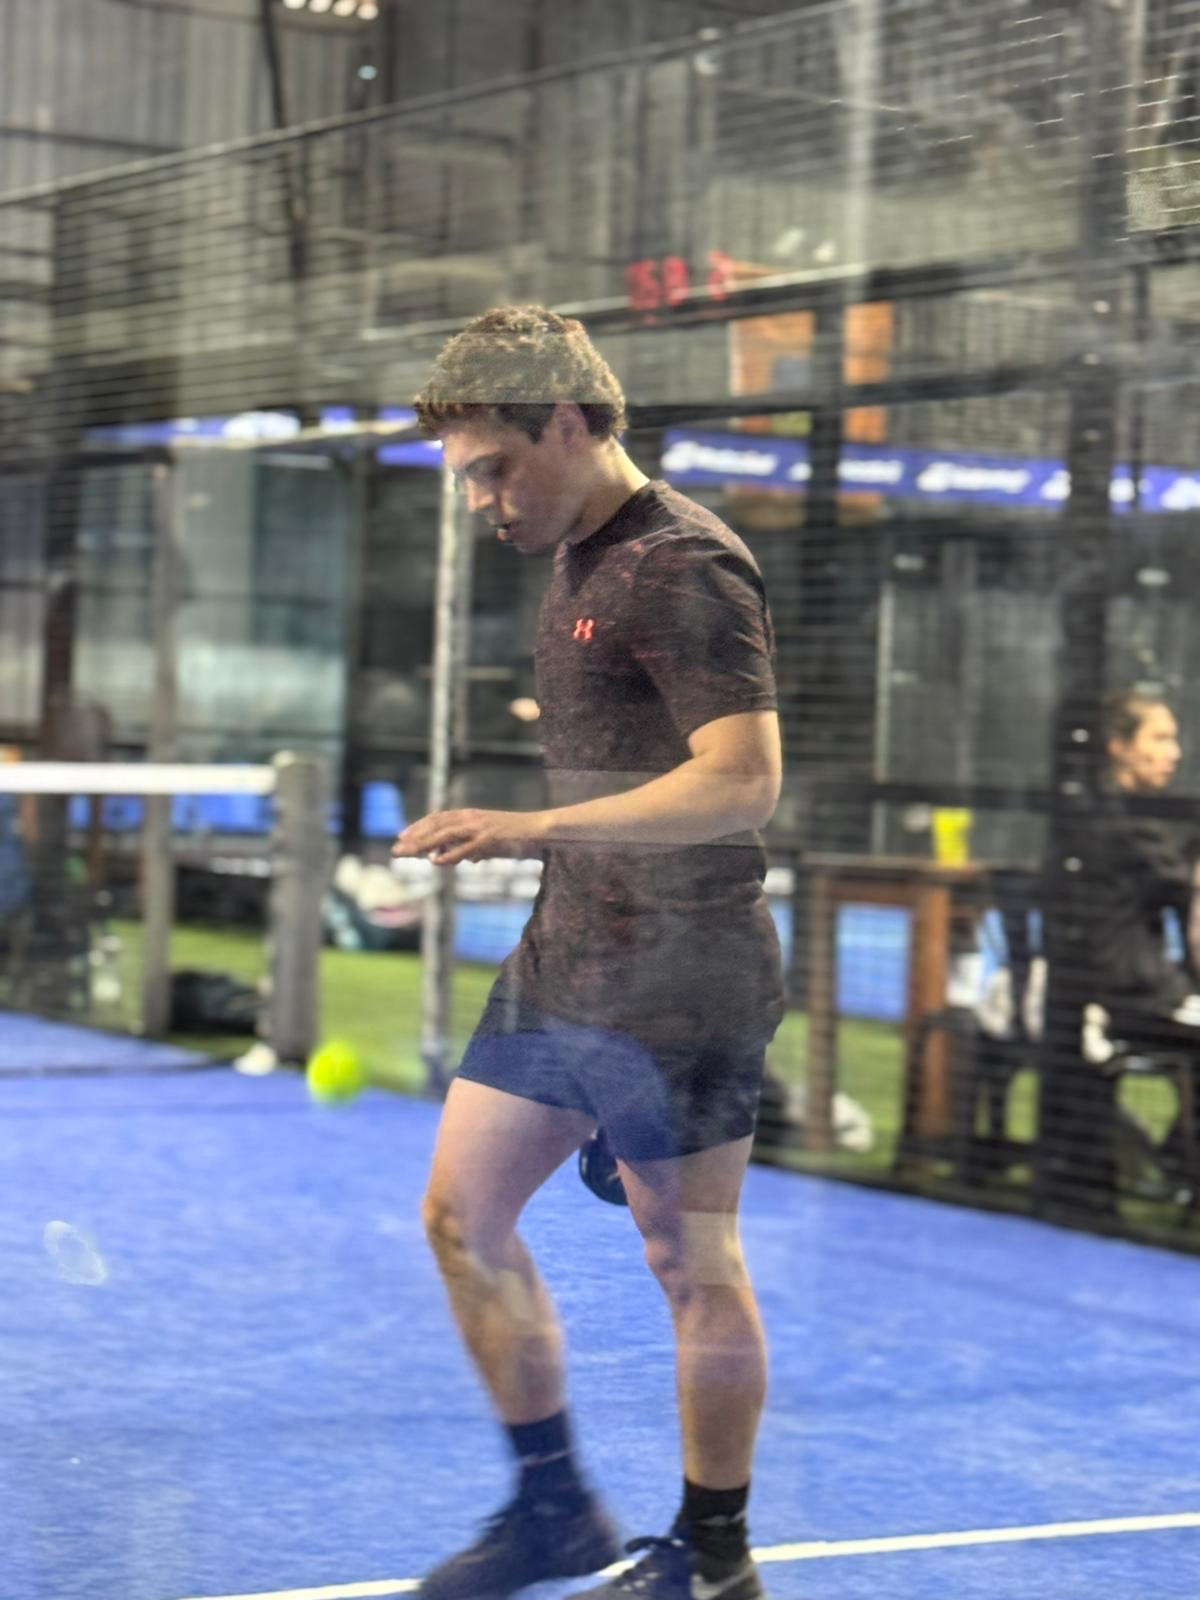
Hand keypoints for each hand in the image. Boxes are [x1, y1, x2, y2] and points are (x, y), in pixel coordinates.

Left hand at [392, 808, 547, 867]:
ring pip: (445, 834)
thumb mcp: (491, 843)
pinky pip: (464, 848)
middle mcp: (472, 818)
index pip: (438, 818)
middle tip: (396, 849)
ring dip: (424, 844)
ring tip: (408, 854)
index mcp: (471, 816)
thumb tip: (464, 859)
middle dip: (414, 837)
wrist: (542, 830)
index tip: (402, 836)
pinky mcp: (490, 839)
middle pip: (436, 825)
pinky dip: (449, 854)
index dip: (418, 827)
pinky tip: (435, 862)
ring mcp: (481, 827)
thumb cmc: (518, 838)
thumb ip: (475, 848)